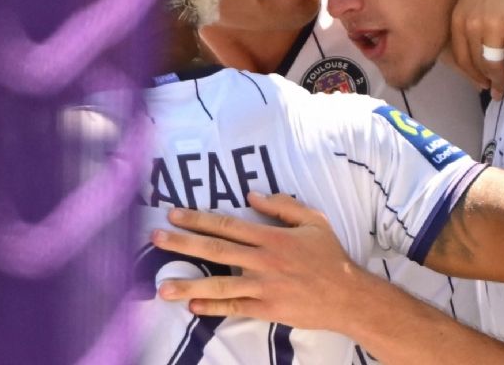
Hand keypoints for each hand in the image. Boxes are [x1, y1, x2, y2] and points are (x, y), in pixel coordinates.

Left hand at [151, 193, 372, 331]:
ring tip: (163, 287)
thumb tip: (252, 194)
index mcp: (271, 236)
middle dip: (183, 243)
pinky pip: (236, 308)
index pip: (227, 224)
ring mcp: (264, 286)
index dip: (198, 218)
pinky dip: (214, 307)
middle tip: (156, 238)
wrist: (348, 295)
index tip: (174, 214)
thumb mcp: (313, 221)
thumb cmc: (330, 256)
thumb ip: (282, 206)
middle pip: (216, 249)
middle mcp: (263, 260)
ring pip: (220, 283)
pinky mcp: (267, 309)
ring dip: (189, 283)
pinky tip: (193, 305)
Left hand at [450, 0, 503, 95]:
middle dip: (486, 81)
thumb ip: (474, 19)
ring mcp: (491, 25)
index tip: (479, 82)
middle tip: (494, 92)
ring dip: (501, 82)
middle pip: (476, 63)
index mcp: (458, 15)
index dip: (469, 74)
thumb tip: (480, 46)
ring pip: (494, 65)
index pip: (459, 55)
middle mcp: (470, 22)